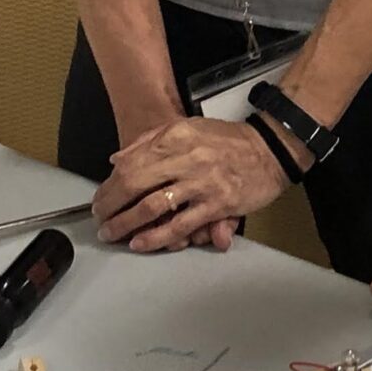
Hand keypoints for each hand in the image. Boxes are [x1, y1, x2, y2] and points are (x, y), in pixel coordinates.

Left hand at [95, 117, 291, 251]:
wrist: (271, 149)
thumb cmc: (229, 139)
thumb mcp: (188, 127)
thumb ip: (151, 140)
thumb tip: (118, 160)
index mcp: (176, 137)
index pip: (131, 163)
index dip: (110, 185)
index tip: (101, 198)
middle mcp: (185, 158)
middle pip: (135, 184)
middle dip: (111, 205)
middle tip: (100, 219)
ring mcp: (201, 183)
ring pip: (152, 207)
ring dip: (127, 223)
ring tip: (113, 233)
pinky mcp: (216, 205)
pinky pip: (180, 225)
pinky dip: (157, 237)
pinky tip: (140, 243)